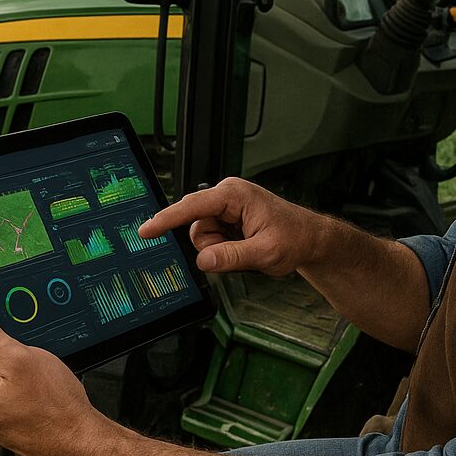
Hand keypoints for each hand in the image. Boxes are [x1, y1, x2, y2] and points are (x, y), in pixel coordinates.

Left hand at [0, 300, 107, 455]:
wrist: (79, 441)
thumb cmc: (54, 407)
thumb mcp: (17, 357)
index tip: (14, 342)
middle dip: (7, 353)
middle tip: (30, 365)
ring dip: (17, 369)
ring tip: (36, 383)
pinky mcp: (5, 421)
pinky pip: (8, 390)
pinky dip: (23, 385)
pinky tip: (38, 393)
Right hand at [139, 176, 311, 275]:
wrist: (309, 239)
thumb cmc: (294, 238)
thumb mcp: (266, 253)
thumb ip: (232, 256)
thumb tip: (203, 261)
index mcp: (234, 194)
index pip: (192, 206)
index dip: (166, 219)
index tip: (146, 231)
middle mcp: (226, 196)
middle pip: (195, 226)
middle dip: (213, 245)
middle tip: (242, 251)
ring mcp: (225, 208)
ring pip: (201, 236)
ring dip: (219, 249)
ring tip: (246, 248)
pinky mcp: (225, 219)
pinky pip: (210, 239)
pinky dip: (223, 248)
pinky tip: (243, 246)